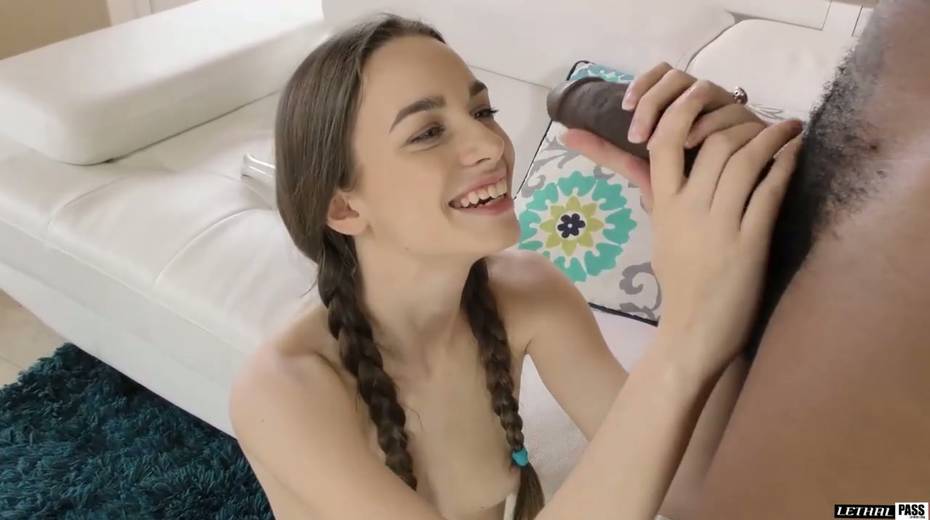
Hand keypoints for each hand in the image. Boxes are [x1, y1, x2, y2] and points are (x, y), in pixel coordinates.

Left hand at [563, 63, 763, 213]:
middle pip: (679, 78)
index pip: (662, 75)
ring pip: (706, 91)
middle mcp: (704, 103)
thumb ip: (614, 155)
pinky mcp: (754, 127)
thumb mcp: (649, 176)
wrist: (730, 222)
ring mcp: (730, 111)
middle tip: (638, 135)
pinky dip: (711, 127)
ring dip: (682, 113)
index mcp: (679, 108)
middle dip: (656, 101)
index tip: (626, 109)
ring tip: (665, 143)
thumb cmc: (690, 193)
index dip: (644, 85)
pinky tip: (696, 147)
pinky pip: (733, 114)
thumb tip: (567, 136)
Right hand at [646, 81, 801, 370]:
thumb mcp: (661, 234)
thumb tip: (647, 167)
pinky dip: (784, 166)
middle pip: (711, 142)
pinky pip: (768, 192)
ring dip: (771, 138)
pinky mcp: (749, 244)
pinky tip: (793, 155)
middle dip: (741, 121)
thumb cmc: (679, 284)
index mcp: (663, 206)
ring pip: (742, 160)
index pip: (663, 142)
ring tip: (788, 129)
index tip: (703, 94)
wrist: (691, 332)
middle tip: (762, 117)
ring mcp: (719, 226)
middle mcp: (688, 209)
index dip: (683, 110)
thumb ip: (658, 196)